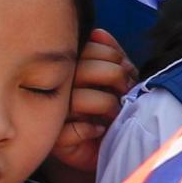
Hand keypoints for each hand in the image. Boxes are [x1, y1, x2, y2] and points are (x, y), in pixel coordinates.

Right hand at [49, 29, 134, 182]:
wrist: (109, 149)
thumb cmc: (112, 111)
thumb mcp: (118, 79)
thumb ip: (113, 56)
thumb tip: (99, 33)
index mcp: (70, 69)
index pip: (84, 48)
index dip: (111, 55)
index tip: (128, 69)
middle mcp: (57, 88)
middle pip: (80, 69)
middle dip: (113, 75)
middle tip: (126, 89)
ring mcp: (54, 114)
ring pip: (77, 98)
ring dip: (106, 104)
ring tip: (116, 112)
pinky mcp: (56, 141)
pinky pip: (69, 130)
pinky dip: (90, 129)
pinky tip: (99, 130)